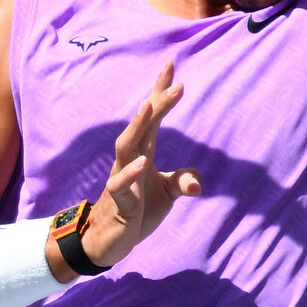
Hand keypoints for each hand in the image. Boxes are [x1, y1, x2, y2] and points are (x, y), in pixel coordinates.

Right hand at [80, 61, 201, 269]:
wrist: (109, 241)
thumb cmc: (137, 210)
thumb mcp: (167, 194)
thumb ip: (183, 182)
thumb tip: (197, 185)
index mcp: (144, 153)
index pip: (153, 117)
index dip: (160, 92)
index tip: (171, 65)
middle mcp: (131, 159)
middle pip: (143, 125)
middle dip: (157, 103)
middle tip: (176, 83)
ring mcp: (122, 178)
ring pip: (126, 146)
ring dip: (138, 126)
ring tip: (149, 106)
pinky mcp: (119, 201)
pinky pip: (120, 183)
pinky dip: (131, 172)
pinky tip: (143, 162)